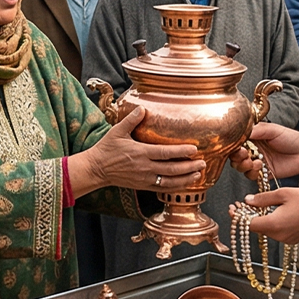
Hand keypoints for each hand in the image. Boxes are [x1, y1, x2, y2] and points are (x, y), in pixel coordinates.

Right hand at [71, 108, 204, 193]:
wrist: (96, 169)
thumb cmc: (106, 149)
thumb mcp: (117, 132)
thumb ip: (131, 120)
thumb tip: (143, 109)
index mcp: (140, 153)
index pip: (165, 153)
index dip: (181, 152)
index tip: (194, 149)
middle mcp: (144, 168)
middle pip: (172, 169)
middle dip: (189, 167)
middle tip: (202, 162)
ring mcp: (144, 179)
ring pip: (169, 182)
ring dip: (185, 179)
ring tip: (198, 174)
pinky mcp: (142, 186)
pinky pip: (162, 189)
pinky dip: (175, 187)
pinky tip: (184, 184)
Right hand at [230, 123, 298, 179]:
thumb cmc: (291, 138)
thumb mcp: (273, 130)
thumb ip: (256, 130)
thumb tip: (239, 132)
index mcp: (253, 137)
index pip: (236, 142)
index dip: (234, 145)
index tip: (236, 146)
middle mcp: (252, 149)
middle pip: (235, 156)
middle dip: (237, 157)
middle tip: (244, 155)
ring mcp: (256, 161)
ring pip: (240, 166)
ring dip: (243, 165)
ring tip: (253, 162)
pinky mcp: (262, 173)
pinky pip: (250, 175)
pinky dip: (251, 173)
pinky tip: (260, 167)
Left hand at [239, 187, 298, 243]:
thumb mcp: (283, 194)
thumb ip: (263, 199)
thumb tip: (247, 201)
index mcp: (273, 224)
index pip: (248, 224)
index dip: (238, 216)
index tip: (233, 208)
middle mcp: (277, 236)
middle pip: (256, 227)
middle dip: (247, 216)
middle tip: (241, 205)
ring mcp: (285, 239)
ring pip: (265, 230)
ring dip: (259, 220)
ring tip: (257, 207)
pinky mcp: (291, 239)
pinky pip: (276, 232)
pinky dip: (270, 224)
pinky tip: (272, 213)